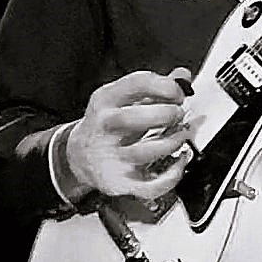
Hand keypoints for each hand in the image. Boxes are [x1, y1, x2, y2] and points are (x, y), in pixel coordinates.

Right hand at [65, 69, 194, 200]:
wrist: (79, 156)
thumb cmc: (109, 124)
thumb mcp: (123, 99)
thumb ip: (155, 88)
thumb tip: (182, 76)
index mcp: (106, 100)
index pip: (137, 84)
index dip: (166, 87)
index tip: (178, 93)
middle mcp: (105, 127)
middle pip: (135, 118)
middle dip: (167, 114)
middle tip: (178, 115)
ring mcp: (110, 156)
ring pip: (145, 152)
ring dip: (172, 143)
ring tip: (179, 136)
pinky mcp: (119, 181)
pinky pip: (151, 185)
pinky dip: (172, 175)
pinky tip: (178, 161)